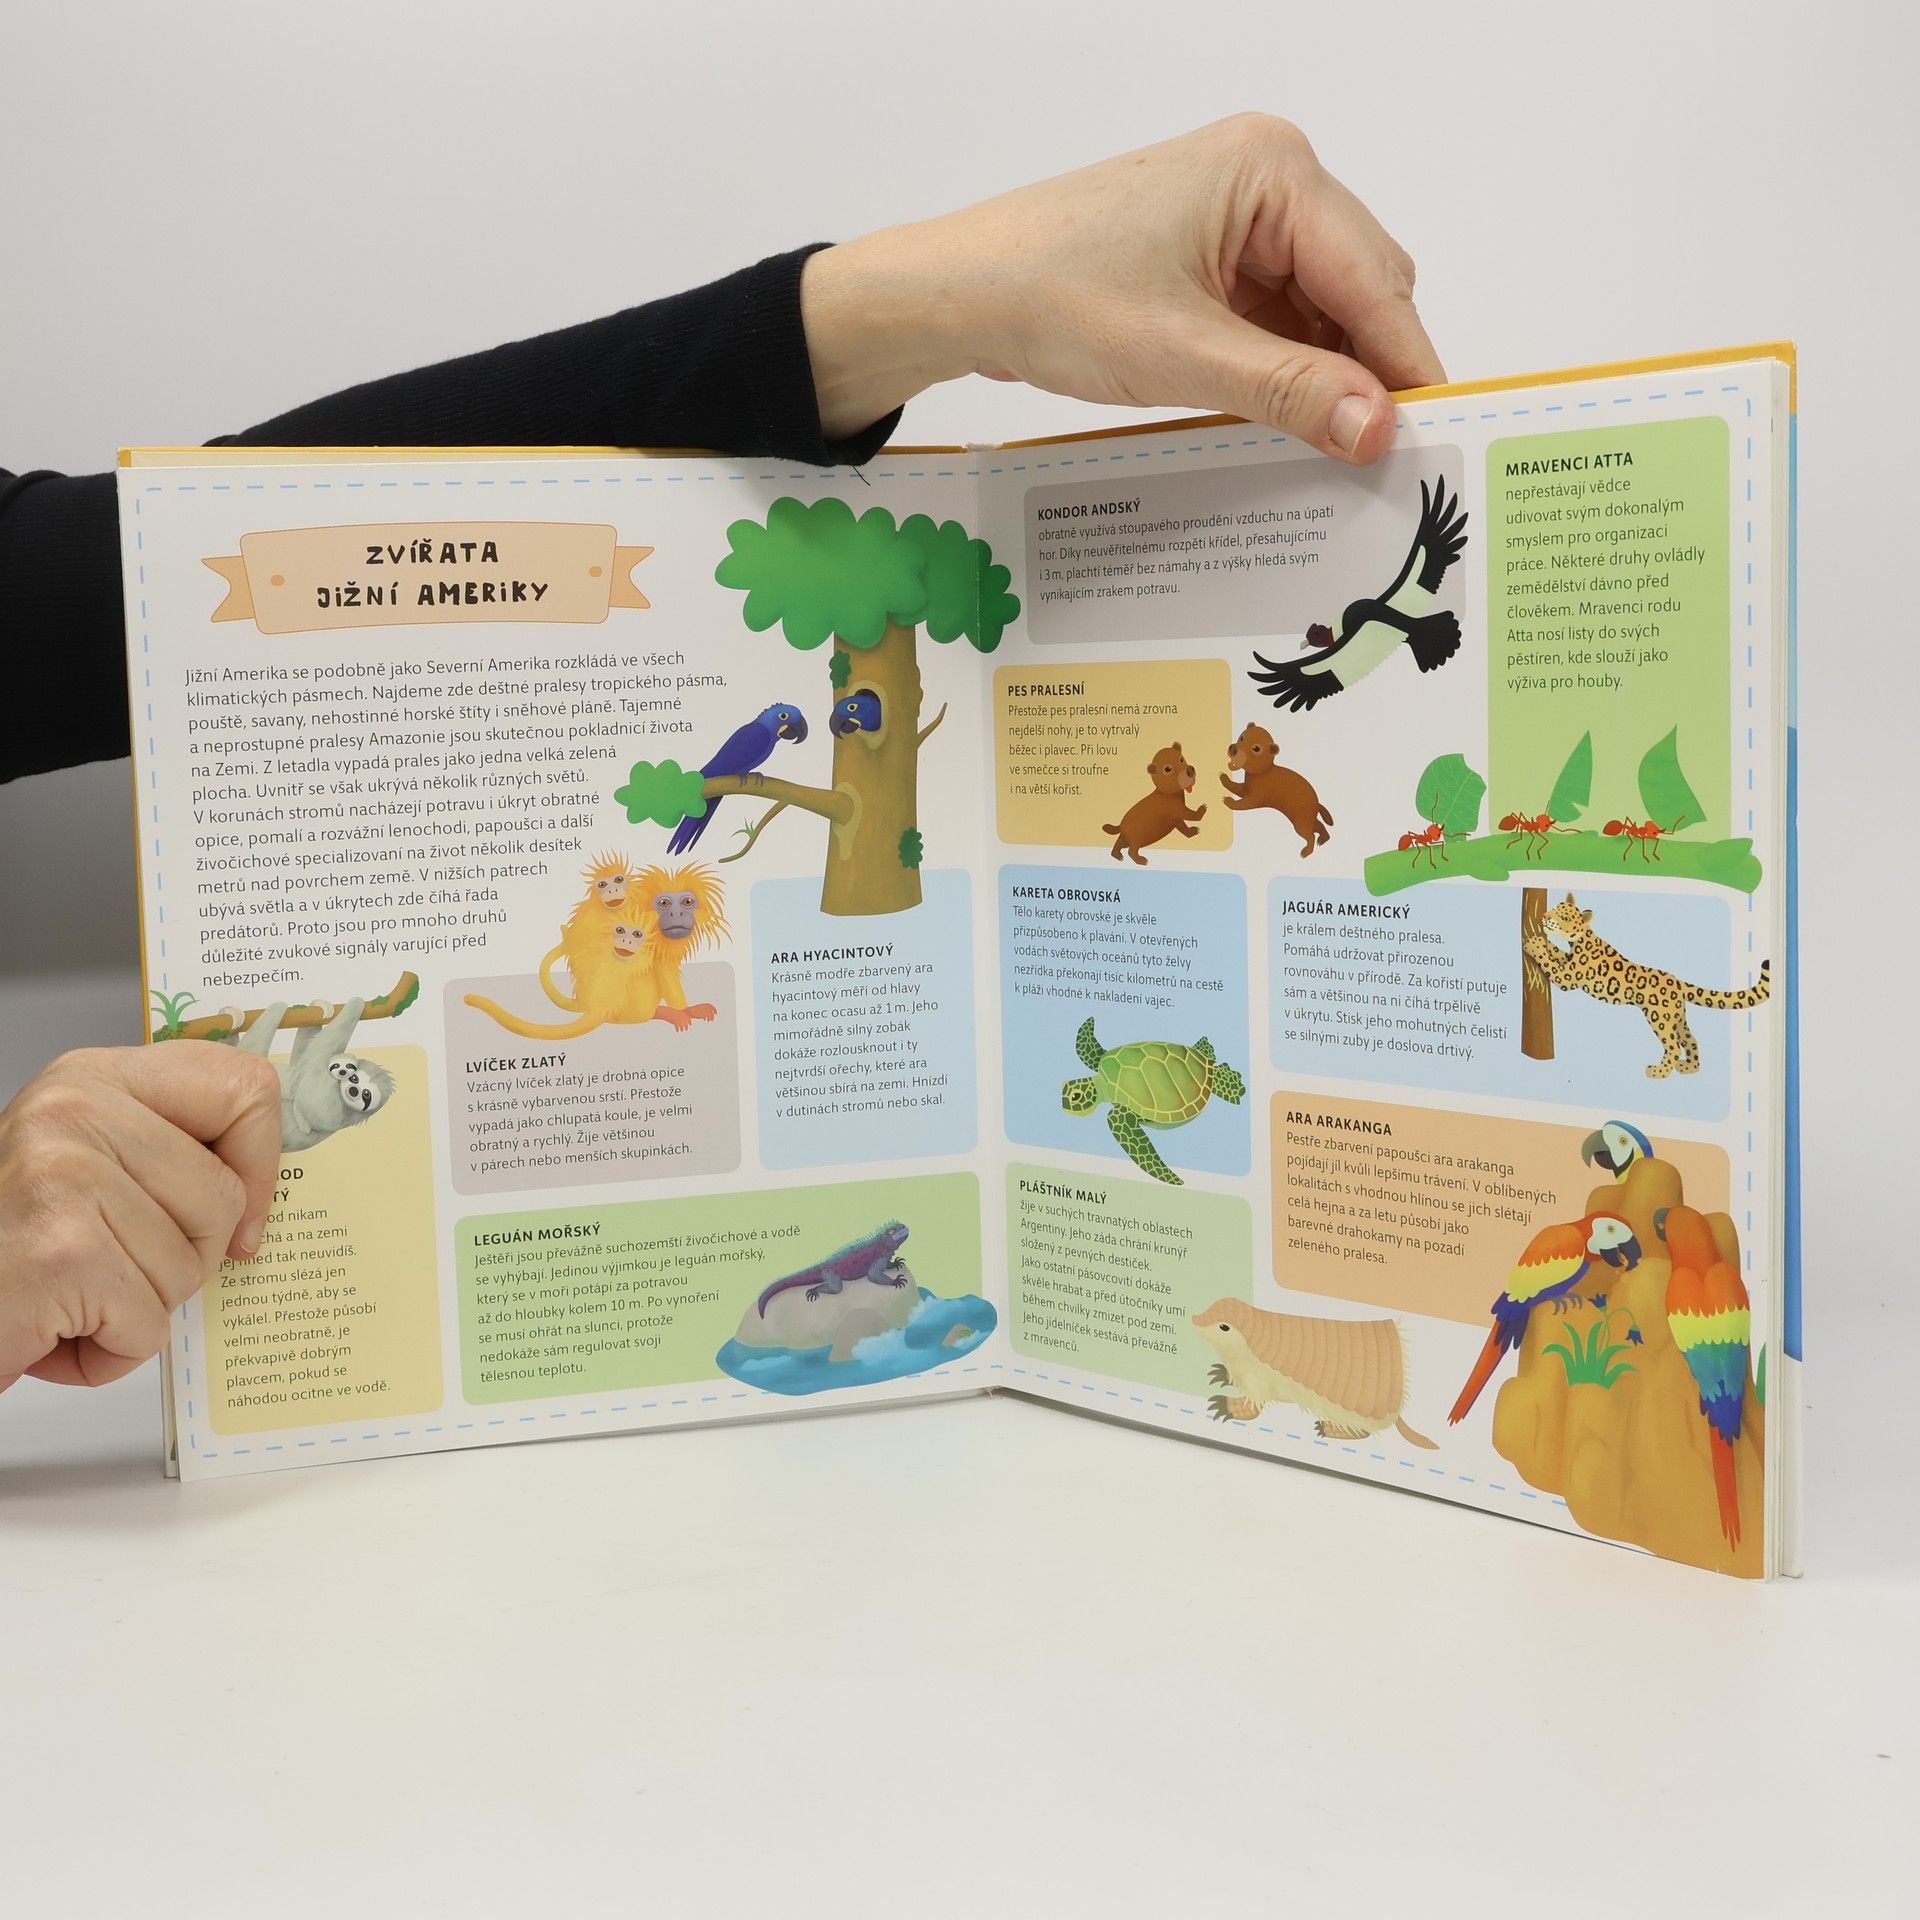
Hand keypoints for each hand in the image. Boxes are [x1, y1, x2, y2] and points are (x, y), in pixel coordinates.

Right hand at [0, 1046, 280, 1391]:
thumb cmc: (11, 1248)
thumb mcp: (87, 1166)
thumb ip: (168, 1155)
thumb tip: (263, 1189)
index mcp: (94, 1078)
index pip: (243, 1087)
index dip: (259, 1163)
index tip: (240, 1212)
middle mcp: (76, 1111)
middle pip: (224, 1196)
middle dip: (185, 1257)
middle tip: (110, 1266)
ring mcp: (66, 1176)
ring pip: (192, 1265)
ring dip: (141, 1308)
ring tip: (74, 1295)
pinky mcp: (61, 1252)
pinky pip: (150, 1323)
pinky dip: (111, 1351)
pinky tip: (57, 1330)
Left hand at [803, 114, 1442, 462]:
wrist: (961, 293)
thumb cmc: (1051, 294)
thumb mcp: (1184, 355)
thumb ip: (1289, 391)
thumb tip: (1376, 426)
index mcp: (1273, 171)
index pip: (1374, 278)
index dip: (1404, 363)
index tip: (1429, 434)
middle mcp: (1267, 179)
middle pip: (1359, 289)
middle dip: (1365, 370)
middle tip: (1377, 457)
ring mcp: (1238, 218)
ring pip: (1320, 311)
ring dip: (1322, 377)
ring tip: (1327, 451)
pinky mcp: (1211, 257)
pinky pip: (1276, 319)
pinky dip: (1284, 371)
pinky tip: (1281, 423)